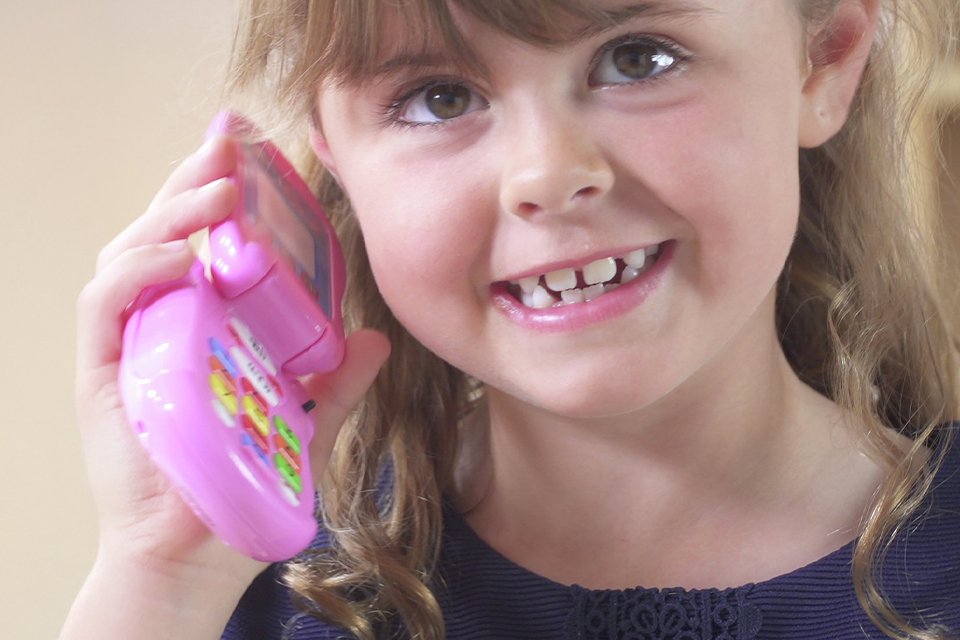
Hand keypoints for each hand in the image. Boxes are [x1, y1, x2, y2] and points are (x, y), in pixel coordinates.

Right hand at [74, 136, 389, 583]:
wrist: (196, 552)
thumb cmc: (240, 483)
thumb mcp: (302, 423)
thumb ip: (335, 382)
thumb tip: (375, 339)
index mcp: (201, 326)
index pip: (205, 244)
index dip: (224, 194)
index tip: (256, 156)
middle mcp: (159, 323)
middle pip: (164, 231)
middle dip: (196, 181)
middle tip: (231, 143)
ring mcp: (127, 343)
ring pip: (132, 252)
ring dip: (172, 213)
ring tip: (219, 190)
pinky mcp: (101, 371)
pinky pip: (106, 302)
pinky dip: (139, 270)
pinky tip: (180, 256)